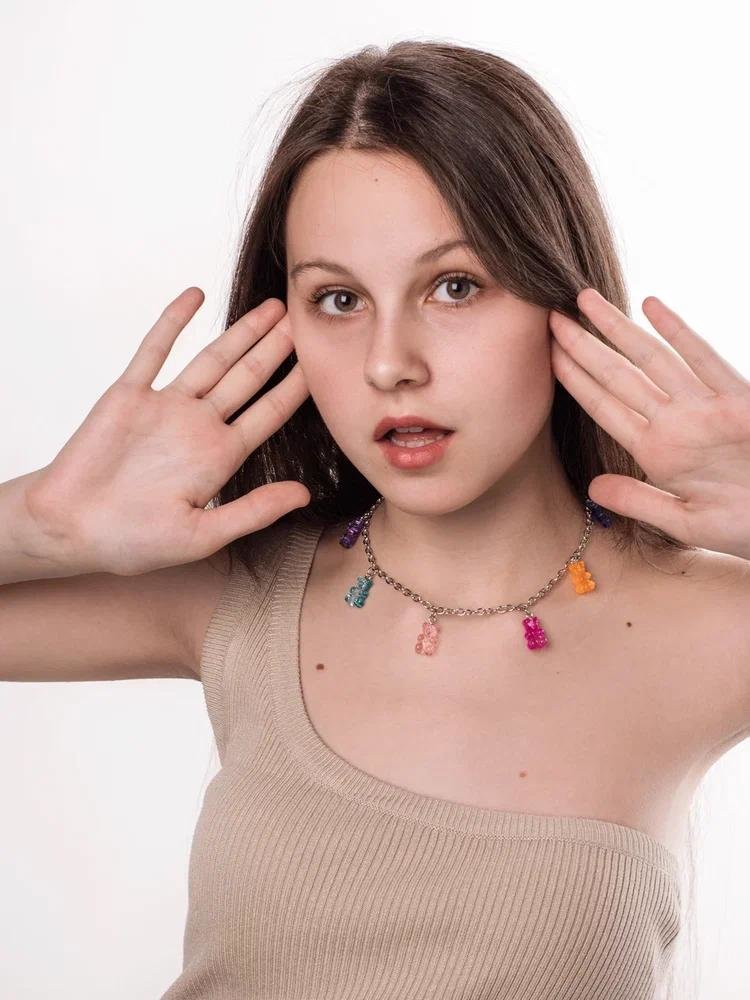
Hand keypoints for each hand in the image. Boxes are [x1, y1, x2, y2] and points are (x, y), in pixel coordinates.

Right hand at [26, 288, 311, 575]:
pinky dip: (175, 322)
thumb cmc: (131, 541)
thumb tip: (305, 494)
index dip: (295, 388)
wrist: (69, 528)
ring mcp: (165, 406)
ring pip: (211, 359)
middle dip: (276, 349)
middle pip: (248, 378)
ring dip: (240, 332)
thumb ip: (253, 511)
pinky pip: (155, 350)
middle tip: (302, 319)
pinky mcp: (129, 394)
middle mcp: (198, 426)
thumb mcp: (203, 536)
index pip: (269, 414)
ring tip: (270, 307)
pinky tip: (196, 295)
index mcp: (220, 457)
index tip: (321, 363)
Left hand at [549, 288, 749, 560]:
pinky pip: (704, 360)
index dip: (574, 379)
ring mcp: (704, 407)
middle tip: (550, 316)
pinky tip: (651, 306)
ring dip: (617, 329)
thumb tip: (594, 488)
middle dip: (583, 346)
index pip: (603, 407)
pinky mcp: (738, 400)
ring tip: (585, 299)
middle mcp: (674, 422)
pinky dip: (679, 332)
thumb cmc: (745, 524)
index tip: (545, 354)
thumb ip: (640, 501)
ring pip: (652, 359)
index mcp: (656, 451)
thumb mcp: (686, 521)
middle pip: (617, 376)